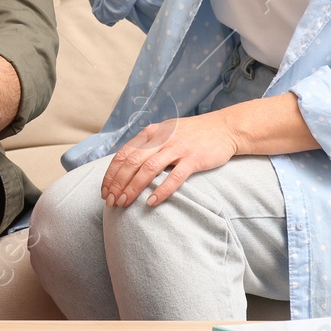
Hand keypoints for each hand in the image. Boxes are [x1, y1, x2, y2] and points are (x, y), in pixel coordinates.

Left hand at [101, 114, 239, 208]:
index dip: (111, 173)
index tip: (104, 190)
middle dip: (118, 183)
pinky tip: (152, 202)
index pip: (124, 154)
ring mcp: (177, 148)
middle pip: (132, 162)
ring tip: (124, 203)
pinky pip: (175, 177)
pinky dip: (161, 190)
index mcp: (151, 132)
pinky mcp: (194, 158)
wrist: (225, 128)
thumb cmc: (193, 134)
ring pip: (148, 169)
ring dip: (133, 188)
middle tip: (110, 201)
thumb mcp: (166, 132)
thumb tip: (127, 164)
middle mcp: (161, 138)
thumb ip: (148, 144)